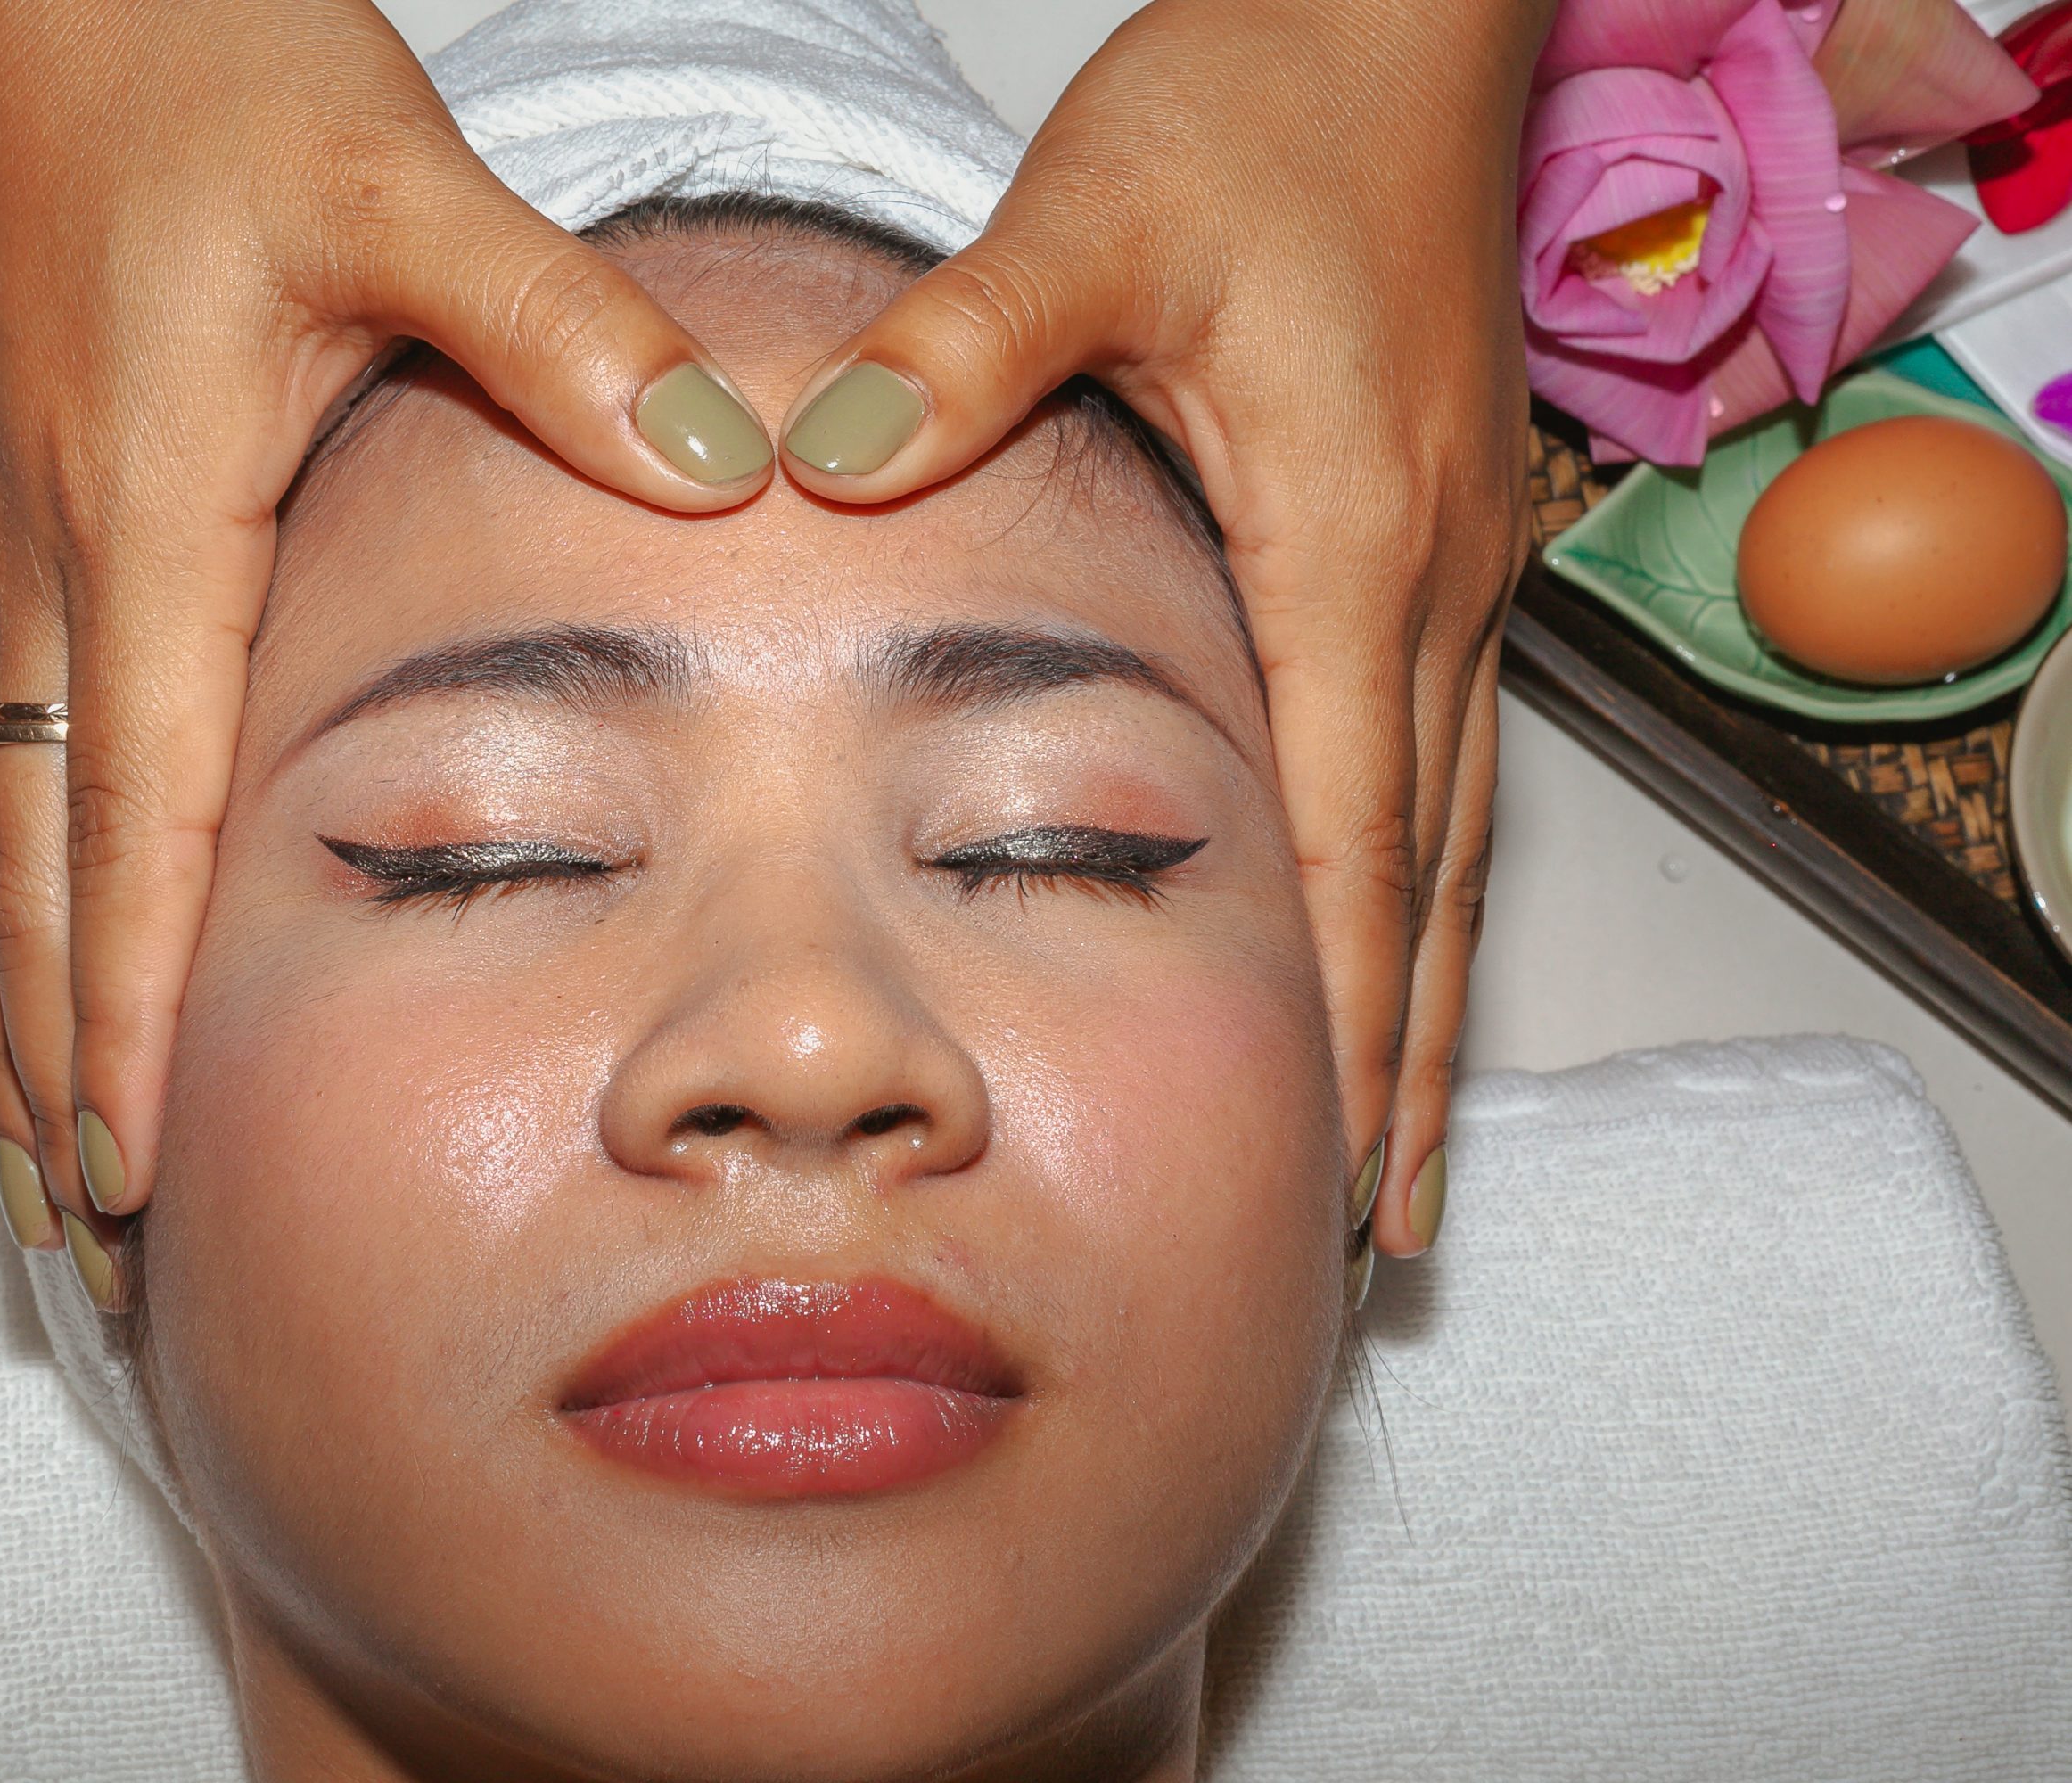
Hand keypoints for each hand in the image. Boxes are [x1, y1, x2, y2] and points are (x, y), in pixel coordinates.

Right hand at [0, 0, 777, 1297]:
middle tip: (76, 1230)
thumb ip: (557, 333)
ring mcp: (19, 547)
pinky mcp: (18, 521)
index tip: (126, 1154)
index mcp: (154, 511)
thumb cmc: (205, 74)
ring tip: (21, 1153)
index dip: (130, 1000)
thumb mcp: (400, 189)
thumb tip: (715, 462)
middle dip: (46, 1056)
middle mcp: (61, 558)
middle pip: (31, 867)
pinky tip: (19, 957)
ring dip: (1, 998)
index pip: (139, 810)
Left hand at [775, 0, 1550, 1256]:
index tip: (1341, 1162)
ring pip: (1449, 829)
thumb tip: (826, 463)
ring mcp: (1440, 565)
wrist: (1397, 17)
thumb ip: (965, 351)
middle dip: (1407, 1061)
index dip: (1346, 1011)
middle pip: (1429, 875)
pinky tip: (1380, 940)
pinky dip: (1415, 881)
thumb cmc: (1267, 107)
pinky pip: (1435, 753)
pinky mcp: (1424, 535)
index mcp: (1343, 535)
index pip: (1353, 824)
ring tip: (1402, 1145)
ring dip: (1425, 993)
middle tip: (1383, 1228)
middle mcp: (1419, 577)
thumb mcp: (1097, 220)